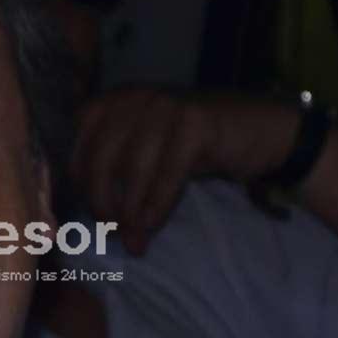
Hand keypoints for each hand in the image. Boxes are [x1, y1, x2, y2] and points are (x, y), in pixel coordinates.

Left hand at [70, 87, 299, 254]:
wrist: (260, 129)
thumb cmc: (195, 148)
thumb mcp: (147, 156)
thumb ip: (116, 179)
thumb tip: (92, 228)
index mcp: (114, 102)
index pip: (77, 145)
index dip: (79, 186)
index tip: (90, 217)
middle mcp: (135, 98)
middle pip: (100, 157)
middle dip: (101, 201)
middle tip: (111, 232)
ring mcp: (166, 105)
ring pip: (131, 167)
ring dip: (129, 210)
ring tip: (133, 238)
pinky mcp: (196, 120)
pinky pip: (167, 172)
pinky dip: (156, 204)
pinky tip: (151, 225)